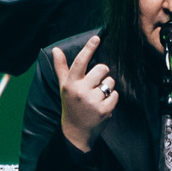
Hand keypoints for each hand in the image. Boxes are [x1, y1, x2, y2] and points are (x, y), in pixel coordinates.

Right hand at [53, 36, 118, 151]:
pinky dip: (112, 98)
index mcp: (71, 83)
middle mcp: (81, 91)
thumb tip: (56, 49)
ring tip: (97, 96)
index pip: (80, 62)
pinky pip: (115, 94)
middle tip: (96, 83)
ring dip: (107, 87)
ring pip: (110, 82)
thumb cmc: (70, 105)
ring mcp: (92, 101)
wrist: (75, 132)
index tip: (97, 38)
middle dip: (103, 73)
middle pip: (102, 68)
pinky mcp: (103, 110)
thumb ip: (61, 68)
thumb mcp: (64, 87)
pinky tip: (102, 105)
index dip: (89, 48)